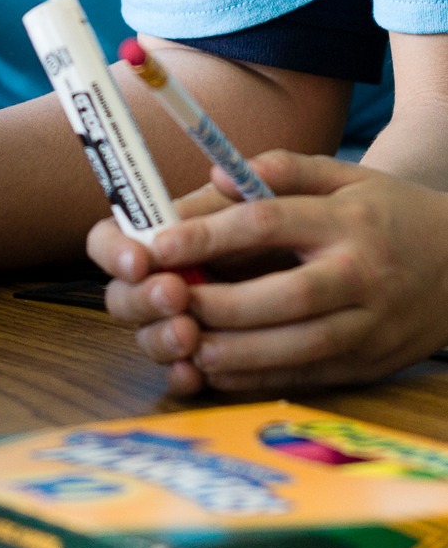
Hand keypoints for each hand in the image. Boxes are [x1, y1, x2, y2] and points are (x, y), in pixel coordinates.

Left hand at [89, 150, 447, 392]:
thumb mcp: (344, 174)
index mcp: (346, 221)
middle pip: (283, 296)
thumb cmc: (387, 212)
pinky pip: (309, 377)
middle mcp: (361, 276)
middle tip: (166, 302)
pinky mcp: (370, 364)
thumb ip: (279, 169)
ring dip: (236, 352)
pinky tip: (220, 371)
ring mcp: (370, 326)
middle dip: (219, 304)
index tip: (159, 244)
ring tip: (185, 345)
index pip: (268, 224)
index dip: (209, 235)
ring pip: (298, 348)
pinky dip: (261, 378)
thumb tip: (215, 177)